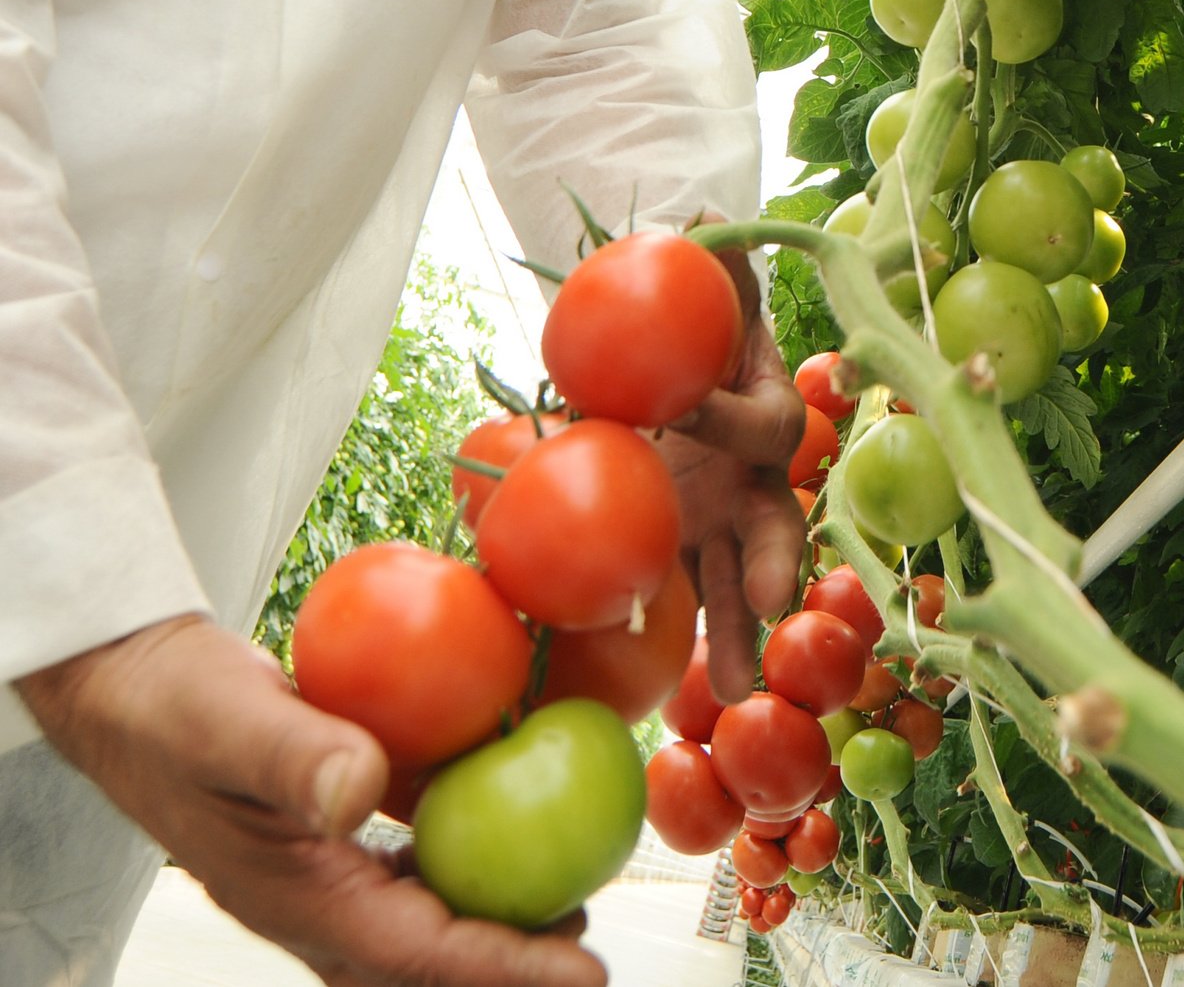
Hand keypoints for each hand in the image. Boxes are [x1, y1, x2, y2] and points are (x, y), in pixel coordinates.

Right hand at [16, 615, 606, 986]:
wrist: (130, 689)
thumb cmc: (172, 704)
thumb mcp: (230, 719)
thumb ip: (296, 757)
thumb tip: (360, 793)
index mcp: (295, 896)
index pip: (418, 953)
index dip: (505, 967)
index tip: (585, 969)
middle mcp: (313, 904)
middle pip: (428, 963)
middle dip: (507, 968)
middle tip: (589, 951)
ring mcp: (322, 880)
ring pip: (422, 925)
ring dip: (490, 924)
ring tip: (566, 903)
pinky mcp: (331, 846)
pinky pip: (410, 876)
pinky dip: (463, 866)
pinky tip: (506, 829)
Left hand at [658, 234, 806, 703]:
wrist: (657, 363)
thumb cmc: (683, 327)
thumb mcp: (694, 296)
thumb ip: (714, 271)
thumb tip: (711, 214)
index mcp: (756, 404)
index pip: (756, 417)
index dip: (723, 414)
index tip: (677, 407)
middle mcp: (754, 470)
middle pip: (777, 518)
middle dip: (774, 558)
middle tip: (769, 594)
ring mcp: (726, 516)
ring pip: (741, 580)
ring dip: (740, 633)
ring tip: (733, 695)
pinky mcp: (691, 547)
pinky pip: (693, 599)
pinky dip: (684, 641)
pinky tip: (671, 697)